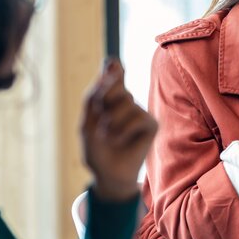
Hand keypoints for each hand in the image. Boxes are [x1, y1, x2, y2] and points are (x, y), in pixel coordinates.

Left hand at [79, 58, 156, 201]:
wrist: (107, 175)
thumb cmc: (96, 149)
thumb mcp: (87, 122)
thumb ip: (93, 95)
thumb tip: (107, 67)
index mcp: (109, 99)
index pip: (113, 73)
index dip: (113, 67)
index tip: (111, 63)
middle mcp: (126, 102)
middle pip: (116, 85)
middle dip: (104, 100)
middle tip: (100, 118)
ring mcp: (140, 112)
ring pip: (127, 100)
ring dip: (111, 120)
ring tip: (107, 136)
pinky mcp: (151, 124)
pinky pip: (138, 117)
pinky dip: (124, 130)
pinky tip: (119, 140)